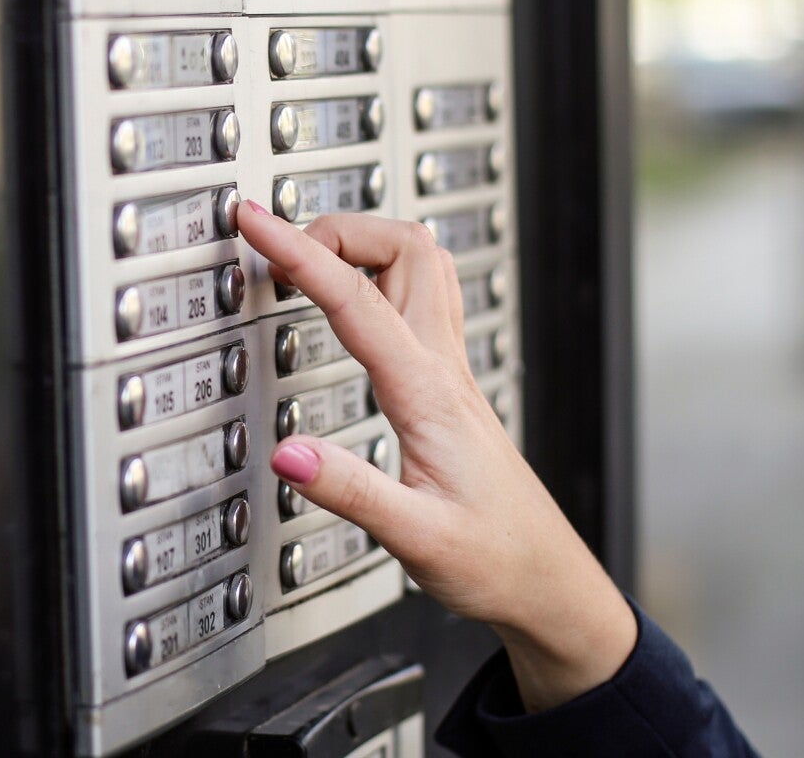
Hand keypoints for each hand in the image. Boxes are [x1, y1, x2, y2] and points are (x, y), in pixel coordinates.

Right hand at [235, 202, 637, 712]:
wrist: (547, 581)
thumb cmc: (496, 561)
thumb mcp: (417, 541)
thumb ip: (350, 493)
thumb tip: (288, 452)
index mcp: (428, 396)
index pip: (355, 300)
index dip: (300, 253)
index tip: (256, 222)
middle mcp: (443, 370)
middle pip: (404, 248)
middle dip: (338, 228)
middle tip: (282, 246)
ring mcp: (450, 372)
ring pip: (421, 263)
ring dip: (364, 243)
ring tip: (310, 259)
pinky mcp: (448, 385)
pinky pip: (420, 298)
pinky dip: (379, 274)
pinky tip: (355, 296)